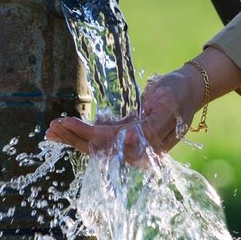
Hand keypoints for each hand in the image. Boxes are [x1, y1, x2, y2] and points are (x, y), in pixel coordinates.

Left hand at [45, 67, 201, 162]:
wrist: (189, 88)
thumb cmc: (178, 93)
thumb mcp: (166, 106)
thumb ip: (149, 128)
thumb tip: (127, 143)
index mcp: (148, 146)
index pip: (109, 144)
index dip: (85, 135)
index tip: (66, 124)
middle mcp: (138, 150)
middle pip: (99, 149)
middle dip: (73, 138)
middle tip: (51, 128)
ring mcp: (132, 144)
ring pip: (97, 146)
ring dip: (73, 138)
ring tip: (52, 130)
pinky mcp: (127, 136)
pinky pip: (101, 139)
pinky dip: (83, 133)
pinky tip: (66, 128)